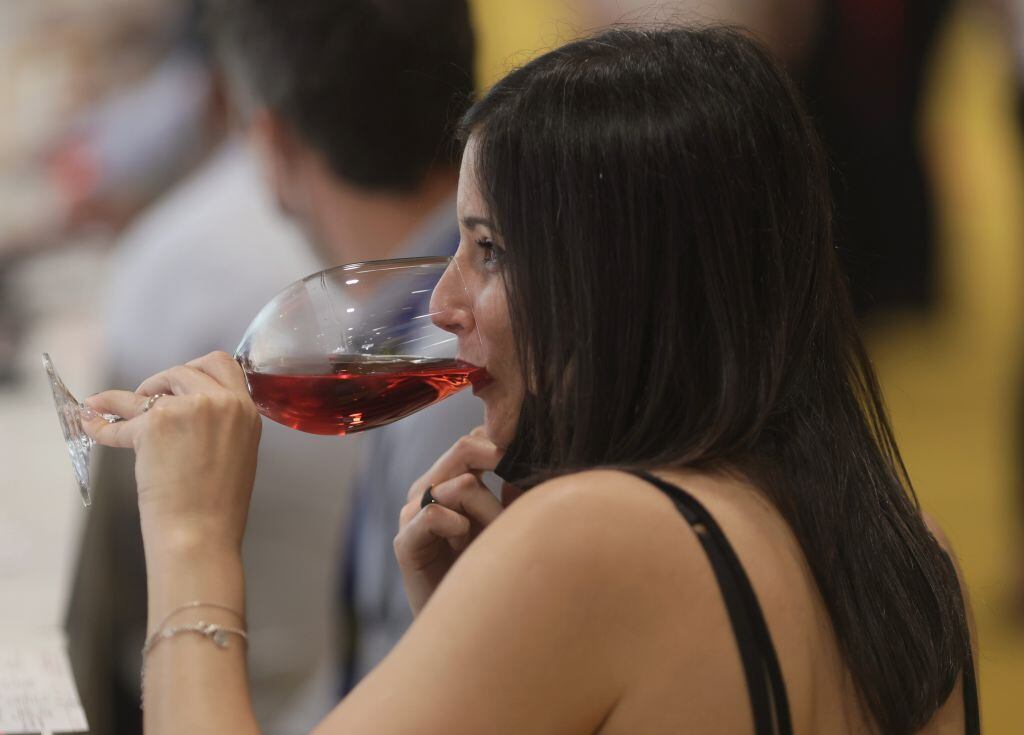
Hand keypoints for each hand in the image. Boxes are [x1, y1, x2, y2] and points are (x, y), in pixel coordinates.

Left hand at [81, 351, 261, 558]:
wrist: (200, 535)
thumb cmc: (217, 509)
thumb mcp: (236, 454)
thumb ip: (220, 425)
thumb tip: (186, 415)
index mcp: (246, 412)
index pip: (224, 365)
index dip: (198, 369)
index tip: (181, 382)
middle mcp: (222, 403)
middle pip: (186, 368)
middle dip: (163, 380)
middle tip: (149, 397)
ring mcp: (189, 409)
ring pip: (153, 386)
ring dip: (132, 396)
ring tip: (118, 411)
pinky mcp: (155, 423)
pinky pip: (120, 415)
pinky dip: (102, 422)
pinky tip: (91, 424)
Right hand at [394, 428, 506, 615]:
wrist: (467, 629)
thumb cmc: (490, 574)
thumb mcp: (508, 525)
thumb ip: (514, 494)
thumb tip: (524, 466)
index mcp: (448, 480)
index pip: (472, 441)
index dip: (501, 443)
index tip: (529, 456)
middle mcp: (427, 491)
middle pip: (464, 449)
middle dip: (499, 461)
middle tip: (523, 479)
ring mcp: (412, 516)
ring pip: (460, 485)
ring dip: (490, 510)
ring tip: (498, 538)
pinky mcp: (405, 543)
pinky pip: (433, 515)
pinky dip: (457, 525)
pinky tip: (465, 543)